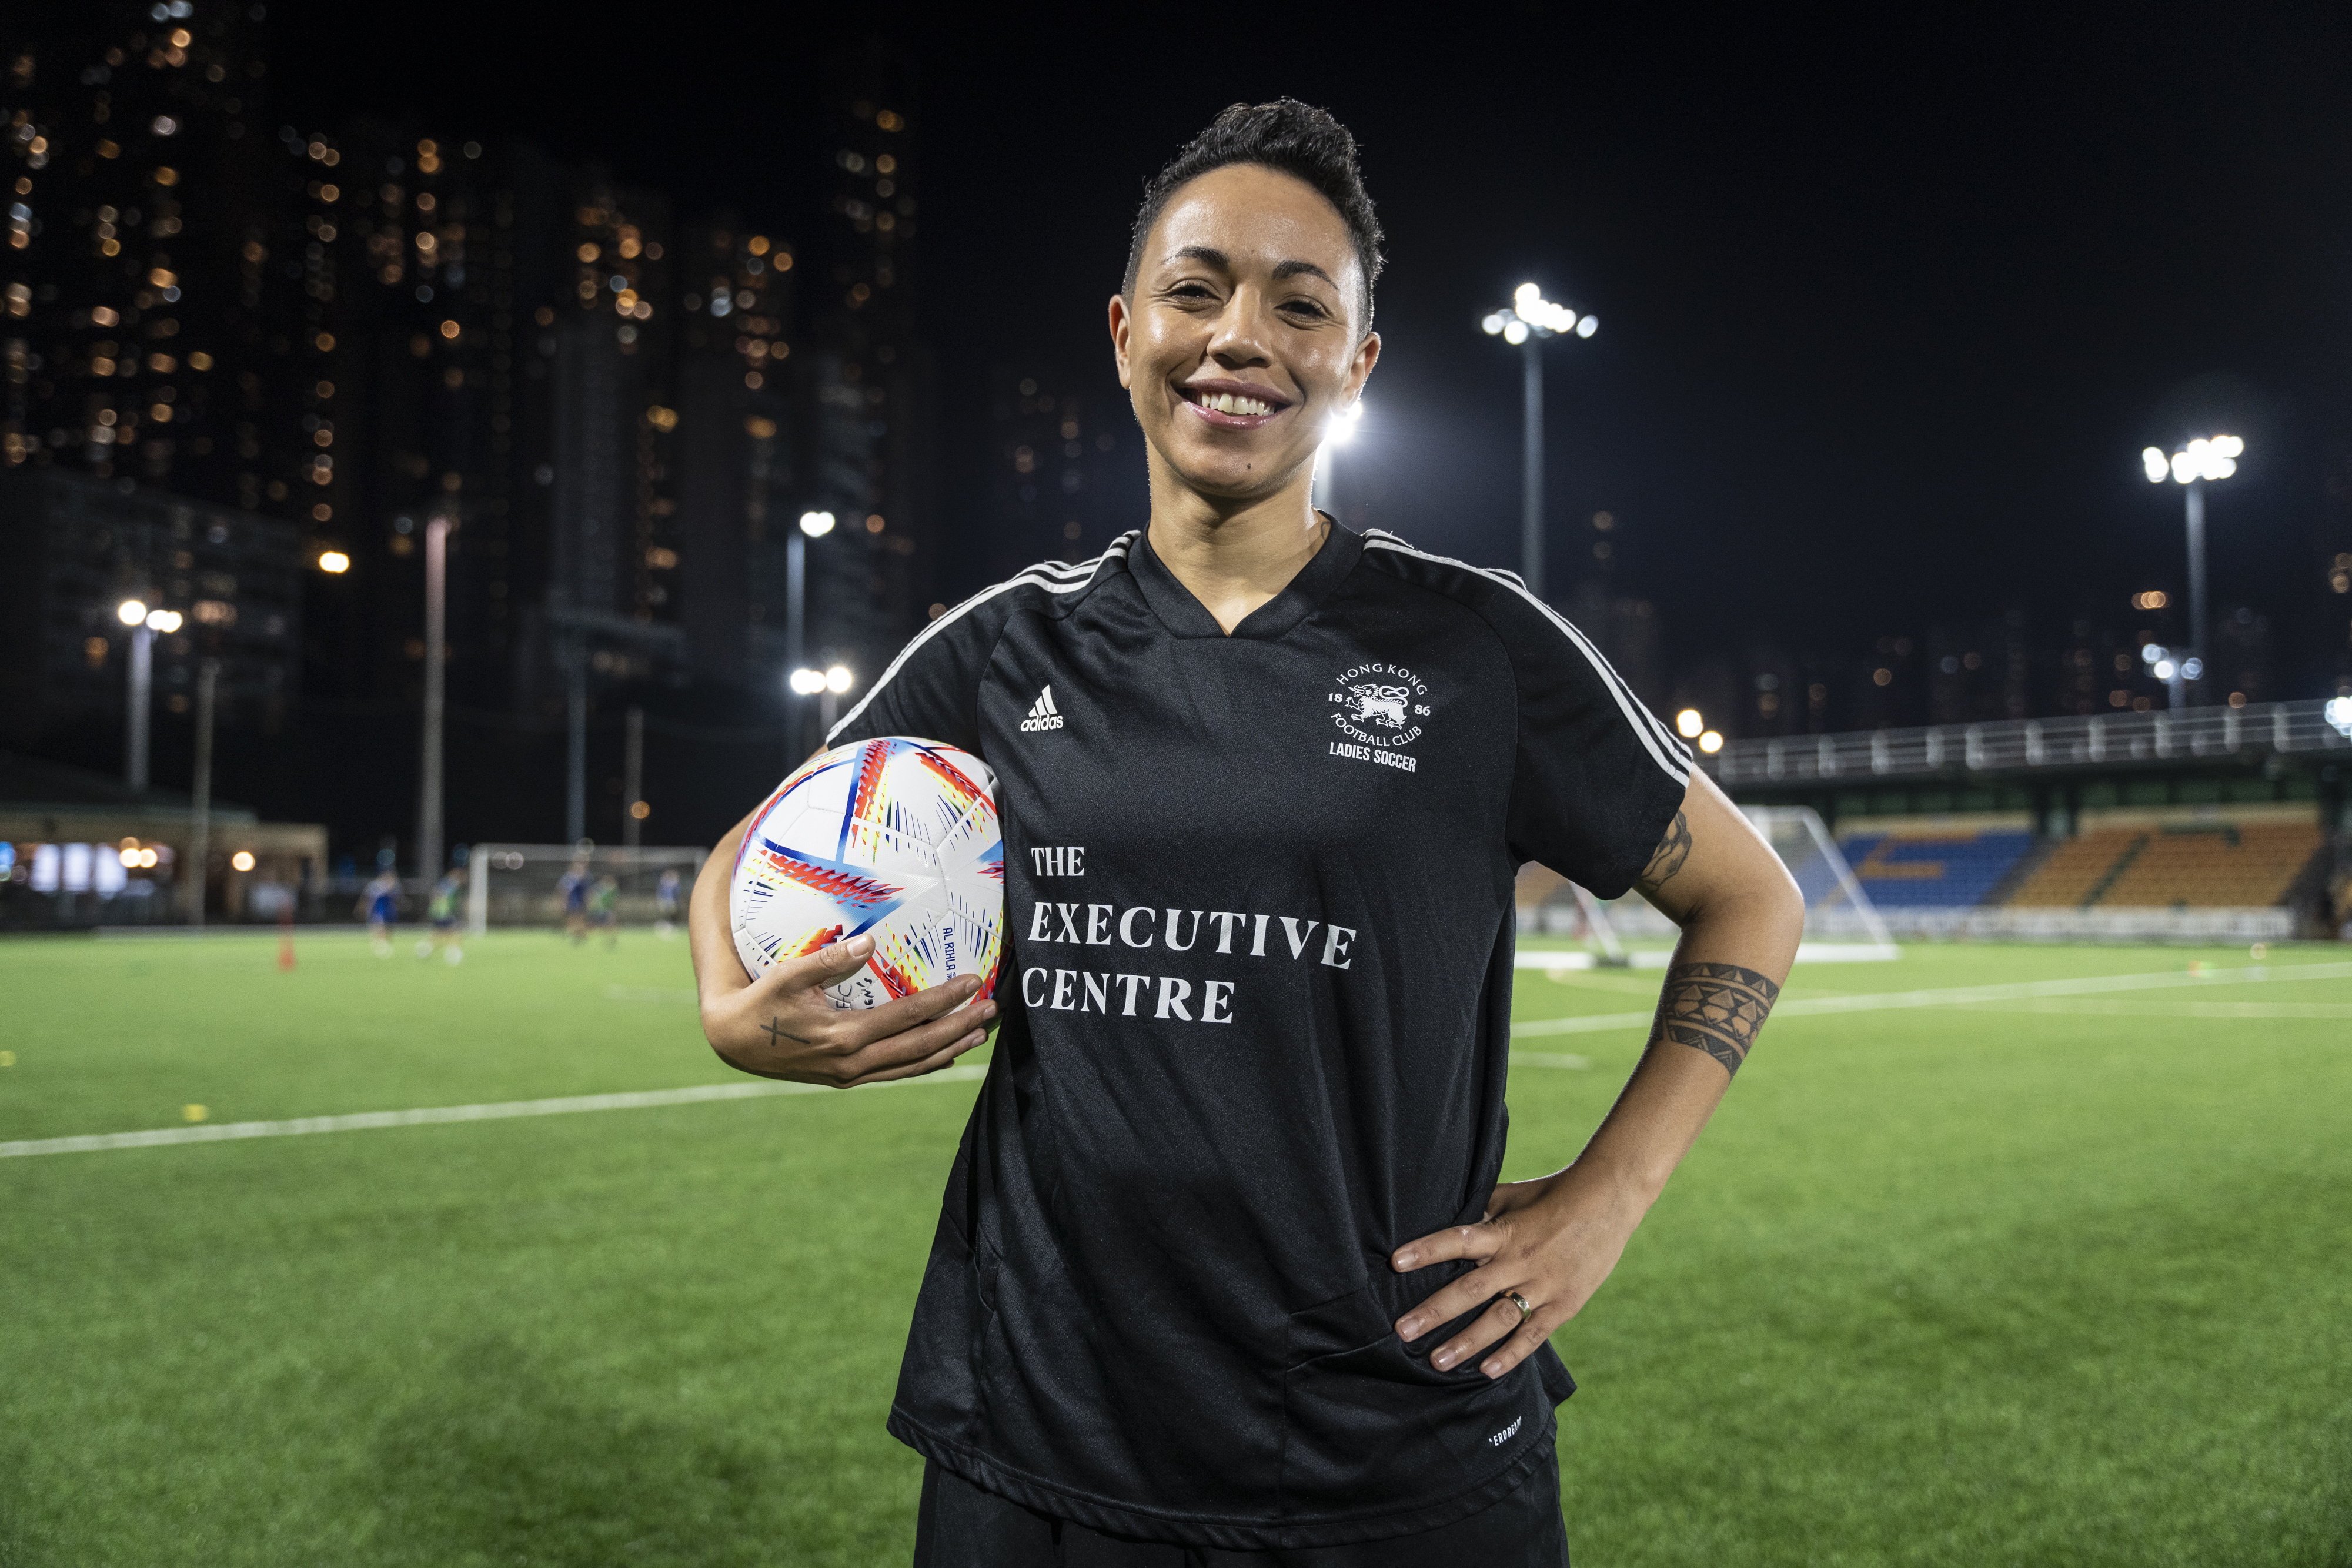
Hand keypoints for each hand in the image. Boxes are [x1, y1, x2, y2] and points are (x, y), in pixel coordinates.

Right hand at [696, 931, 997, 1088]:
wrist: (734, 1041)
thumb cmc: (762, 1000)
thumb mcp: (789, 975)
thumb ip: (830, 959)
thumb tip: (869, 942)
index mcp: (844, 1036)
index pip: (908, 1016)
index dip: (944, 999)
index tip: (973, 981)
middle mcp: (854, 1062)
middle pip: (920, 1046)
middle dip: (960, 1027)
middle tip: (993, 1008)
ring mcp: (851, 1075)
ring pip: (912, 1065)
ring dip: (950, 1049)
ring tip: (980, 1033)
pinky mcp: (847, 1079)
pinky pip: (896, 1072)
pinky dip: (924, 1063)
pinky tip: (945, 1053)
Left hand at [1388, 1163, 1648, 1379]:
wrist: (1609, 1200)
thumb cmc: (1553, 1194)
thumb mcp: (1512, 1195)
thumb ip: (1481, 1212)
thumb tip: (1447, 1218)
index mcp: (1505, 1231)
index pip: (1458, 1240)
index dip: (1427, 1250)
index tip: (1396, 1262)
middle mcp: (1520, 1260)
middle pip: (1471, 1290)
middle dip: (1435, 1311)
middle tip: (1403, 1330)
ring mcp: (1544, 1285)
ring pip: (1499, 1319)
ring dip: (1467, 1342)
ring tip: (1437, 1361)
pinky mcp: (1565, 1305)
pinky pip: (1534, 1334)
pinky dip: (1511, 1354)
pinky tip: (1486, 1371)